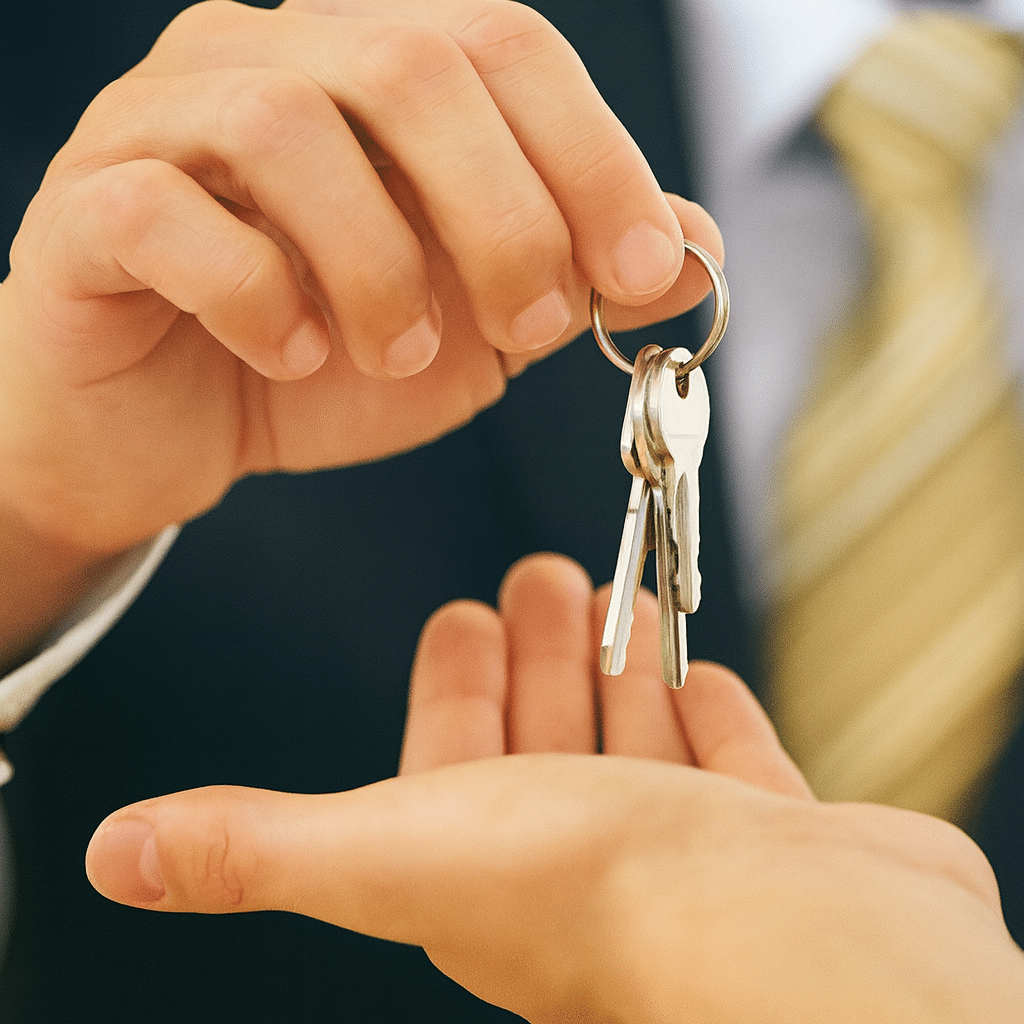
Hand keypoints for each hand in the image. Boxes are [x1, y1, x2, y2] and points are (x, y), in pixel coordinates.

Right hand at [0, 0, 719, 558]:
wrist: (173, 427)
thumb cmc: (320, 362)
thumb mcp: (478, 329)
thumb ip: (574, 277)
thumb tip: (693, 250)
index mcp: (370, 71)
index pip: (505, 46)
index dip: (591, 155)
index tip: (641, 268)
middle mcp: (267, 61)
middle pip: (412, 66)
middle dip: (503, 214)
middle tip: (526, 326)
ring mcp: (162, 122)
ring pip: (286, 128)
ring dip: (379, 266)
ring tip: (401, 356)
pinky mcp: (89, 207)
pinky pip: (167, 214)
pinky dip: (256, 295)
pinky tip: (295, 352)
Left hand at [85, 555, 1023, 1022]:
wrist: (802, 948)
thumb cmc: (604, 897)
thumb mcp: (400, 846)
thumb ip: (262, 846)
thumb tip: (116, 855)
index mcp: (491, 856)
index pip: (455, 753)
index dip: (452, 684)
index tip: (456, 612)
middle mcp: (588, 860)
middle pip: (549, 736)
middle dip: (536, 651)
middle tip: (536, 575)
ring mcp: (693, 853)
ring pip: (636, 741)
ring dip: (615, 670)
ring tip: (610, 603)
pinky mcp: (780, 842)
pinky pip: (732, 768)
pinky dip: (708, 720)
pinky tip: (697, 678)